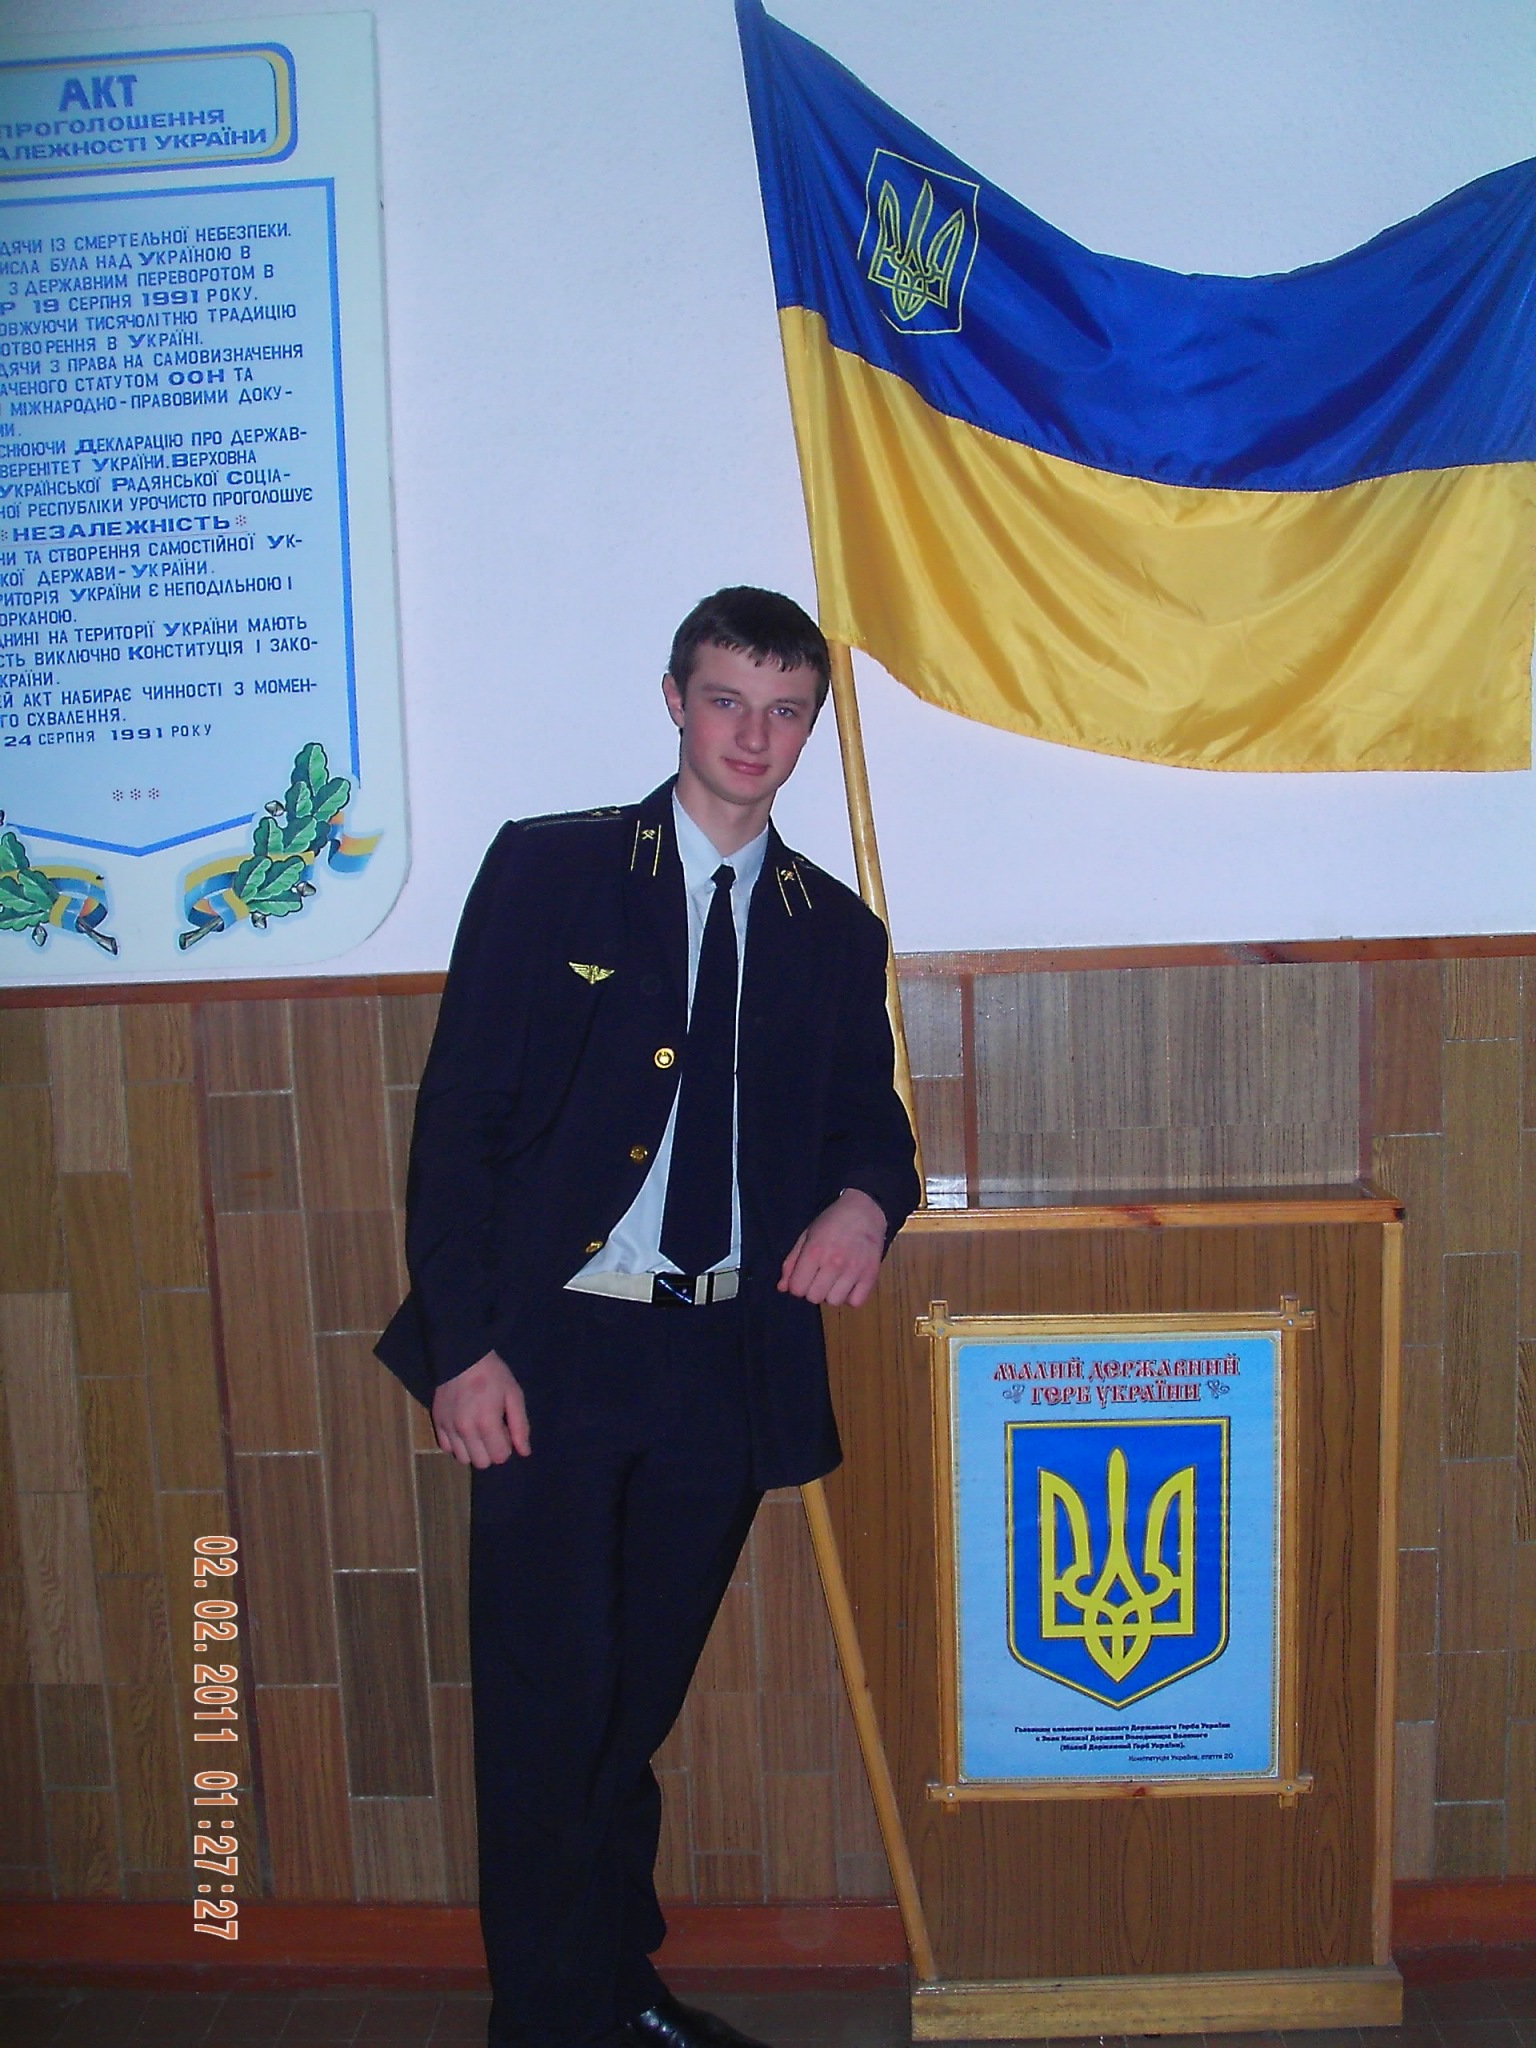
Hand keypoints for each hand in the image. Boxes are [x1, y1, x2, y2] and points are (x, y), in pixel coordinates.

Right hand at [432, 1350, 529, 1466]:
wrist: (462, 1357)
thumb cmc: (493, 1374)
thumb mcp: (514, 1395)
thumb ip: (520, 1426)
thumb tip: (524, 1452)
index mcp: (487, 1423)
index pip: (499, 1457)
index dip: (506, 1447)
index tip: (505, 1431)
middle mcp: (465, 1430)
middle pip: (481, 1463)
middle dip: (491, 1451)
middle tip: (492, 1431)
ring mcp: (448, 1428)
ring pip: (463, 1459)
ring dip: (473, 1450)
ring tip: (477, 1431)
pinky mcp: (437, 1422)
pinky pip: (445, 1448)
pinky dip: (456, 1444)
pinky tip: (463, 1429)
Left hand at [777, 1187, 886, 1307]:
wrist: (864, 1210)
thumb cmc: (832, 1221)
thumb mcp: (806, 1235)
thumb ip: (792, 1262)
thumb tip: (782, 1288)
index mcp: (814, 1252)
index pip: (797, 1289)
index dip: (797, 1285)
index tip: (803, 1276)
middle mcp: (834, 1263)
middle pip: (814, 1298)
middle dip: (813, 1290)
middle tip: (819, 1277)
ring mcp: (854, 1270)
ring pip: (834, 1302)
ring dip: (831, 1294)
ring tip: (835, 1280)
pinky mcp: (871, 1275)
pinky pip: (855, 1302)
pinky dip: (850, 1296)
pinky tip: (848, 1284)